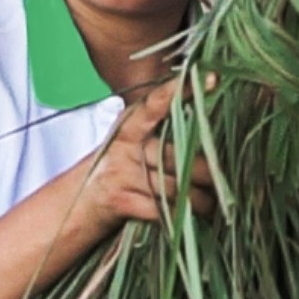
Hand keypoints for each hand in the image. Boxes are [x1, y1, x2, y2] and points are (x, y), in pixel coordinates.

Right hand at [69, 75, 217, 235]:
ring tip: (213, 206)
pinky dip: (182, 218)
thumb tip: (206, 132)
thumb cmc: (112, 174)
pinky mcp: (122, 201)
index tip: (212, 77)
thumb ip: (155, 133)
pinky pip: (164, 210)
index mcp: (128, 127)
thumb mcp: (127, 146)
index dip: (182, 89)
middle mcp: (124, 147)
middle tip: (224, 182)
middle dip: (208, 175)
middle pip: (179, 156)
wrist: (74, 206)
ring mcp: (121, 174)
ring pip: (177, 186)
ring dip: (202, 202)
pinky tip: (194, 221)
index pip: (157, 103)